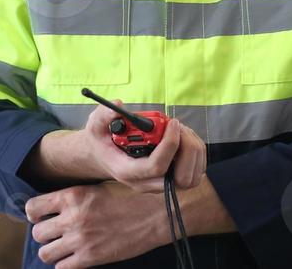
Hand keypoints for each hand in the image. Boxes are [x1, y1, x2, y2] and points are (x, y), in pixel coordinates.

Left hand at [26, 180, 170, 267]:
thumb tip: (57, 205)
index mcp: (73, 195)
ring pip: (45, 253)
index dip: (34, 213)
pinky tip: (75, 257)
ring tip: (64, 246)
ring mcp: (80, 240)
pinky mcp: (90, 258)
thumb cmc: (131, 196)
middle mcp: (72, 218)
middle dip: (44, 233)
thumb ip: (76, 197)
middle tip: (55, 232)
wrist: (155, 213)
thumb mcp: (99, 186)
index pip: (33, 207)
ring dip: (52, 250)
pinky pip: (62, 268)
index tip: (40, 216)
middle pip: (37, 233)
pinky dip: (66, 263)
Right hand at [75, 103, 206, 193]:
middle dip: (187, 148)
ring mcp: (159, 185)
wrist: (103, 156)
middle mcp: (146, 183)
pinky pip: (194, 172)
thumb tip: (118, 106)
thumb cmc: (101, 140)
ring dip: (193, 149)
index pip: (156, 167)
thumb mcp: (96, 125)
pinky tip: (182, 137)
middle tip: (177, 125)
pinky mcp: (170, 180)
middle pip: (180, 177)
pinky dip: (195, 153)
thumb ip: (104, 115)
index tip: (171, 122)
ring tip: (179, 129)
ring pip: (191, 177)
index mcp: (127, 171)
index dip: (169, 144)